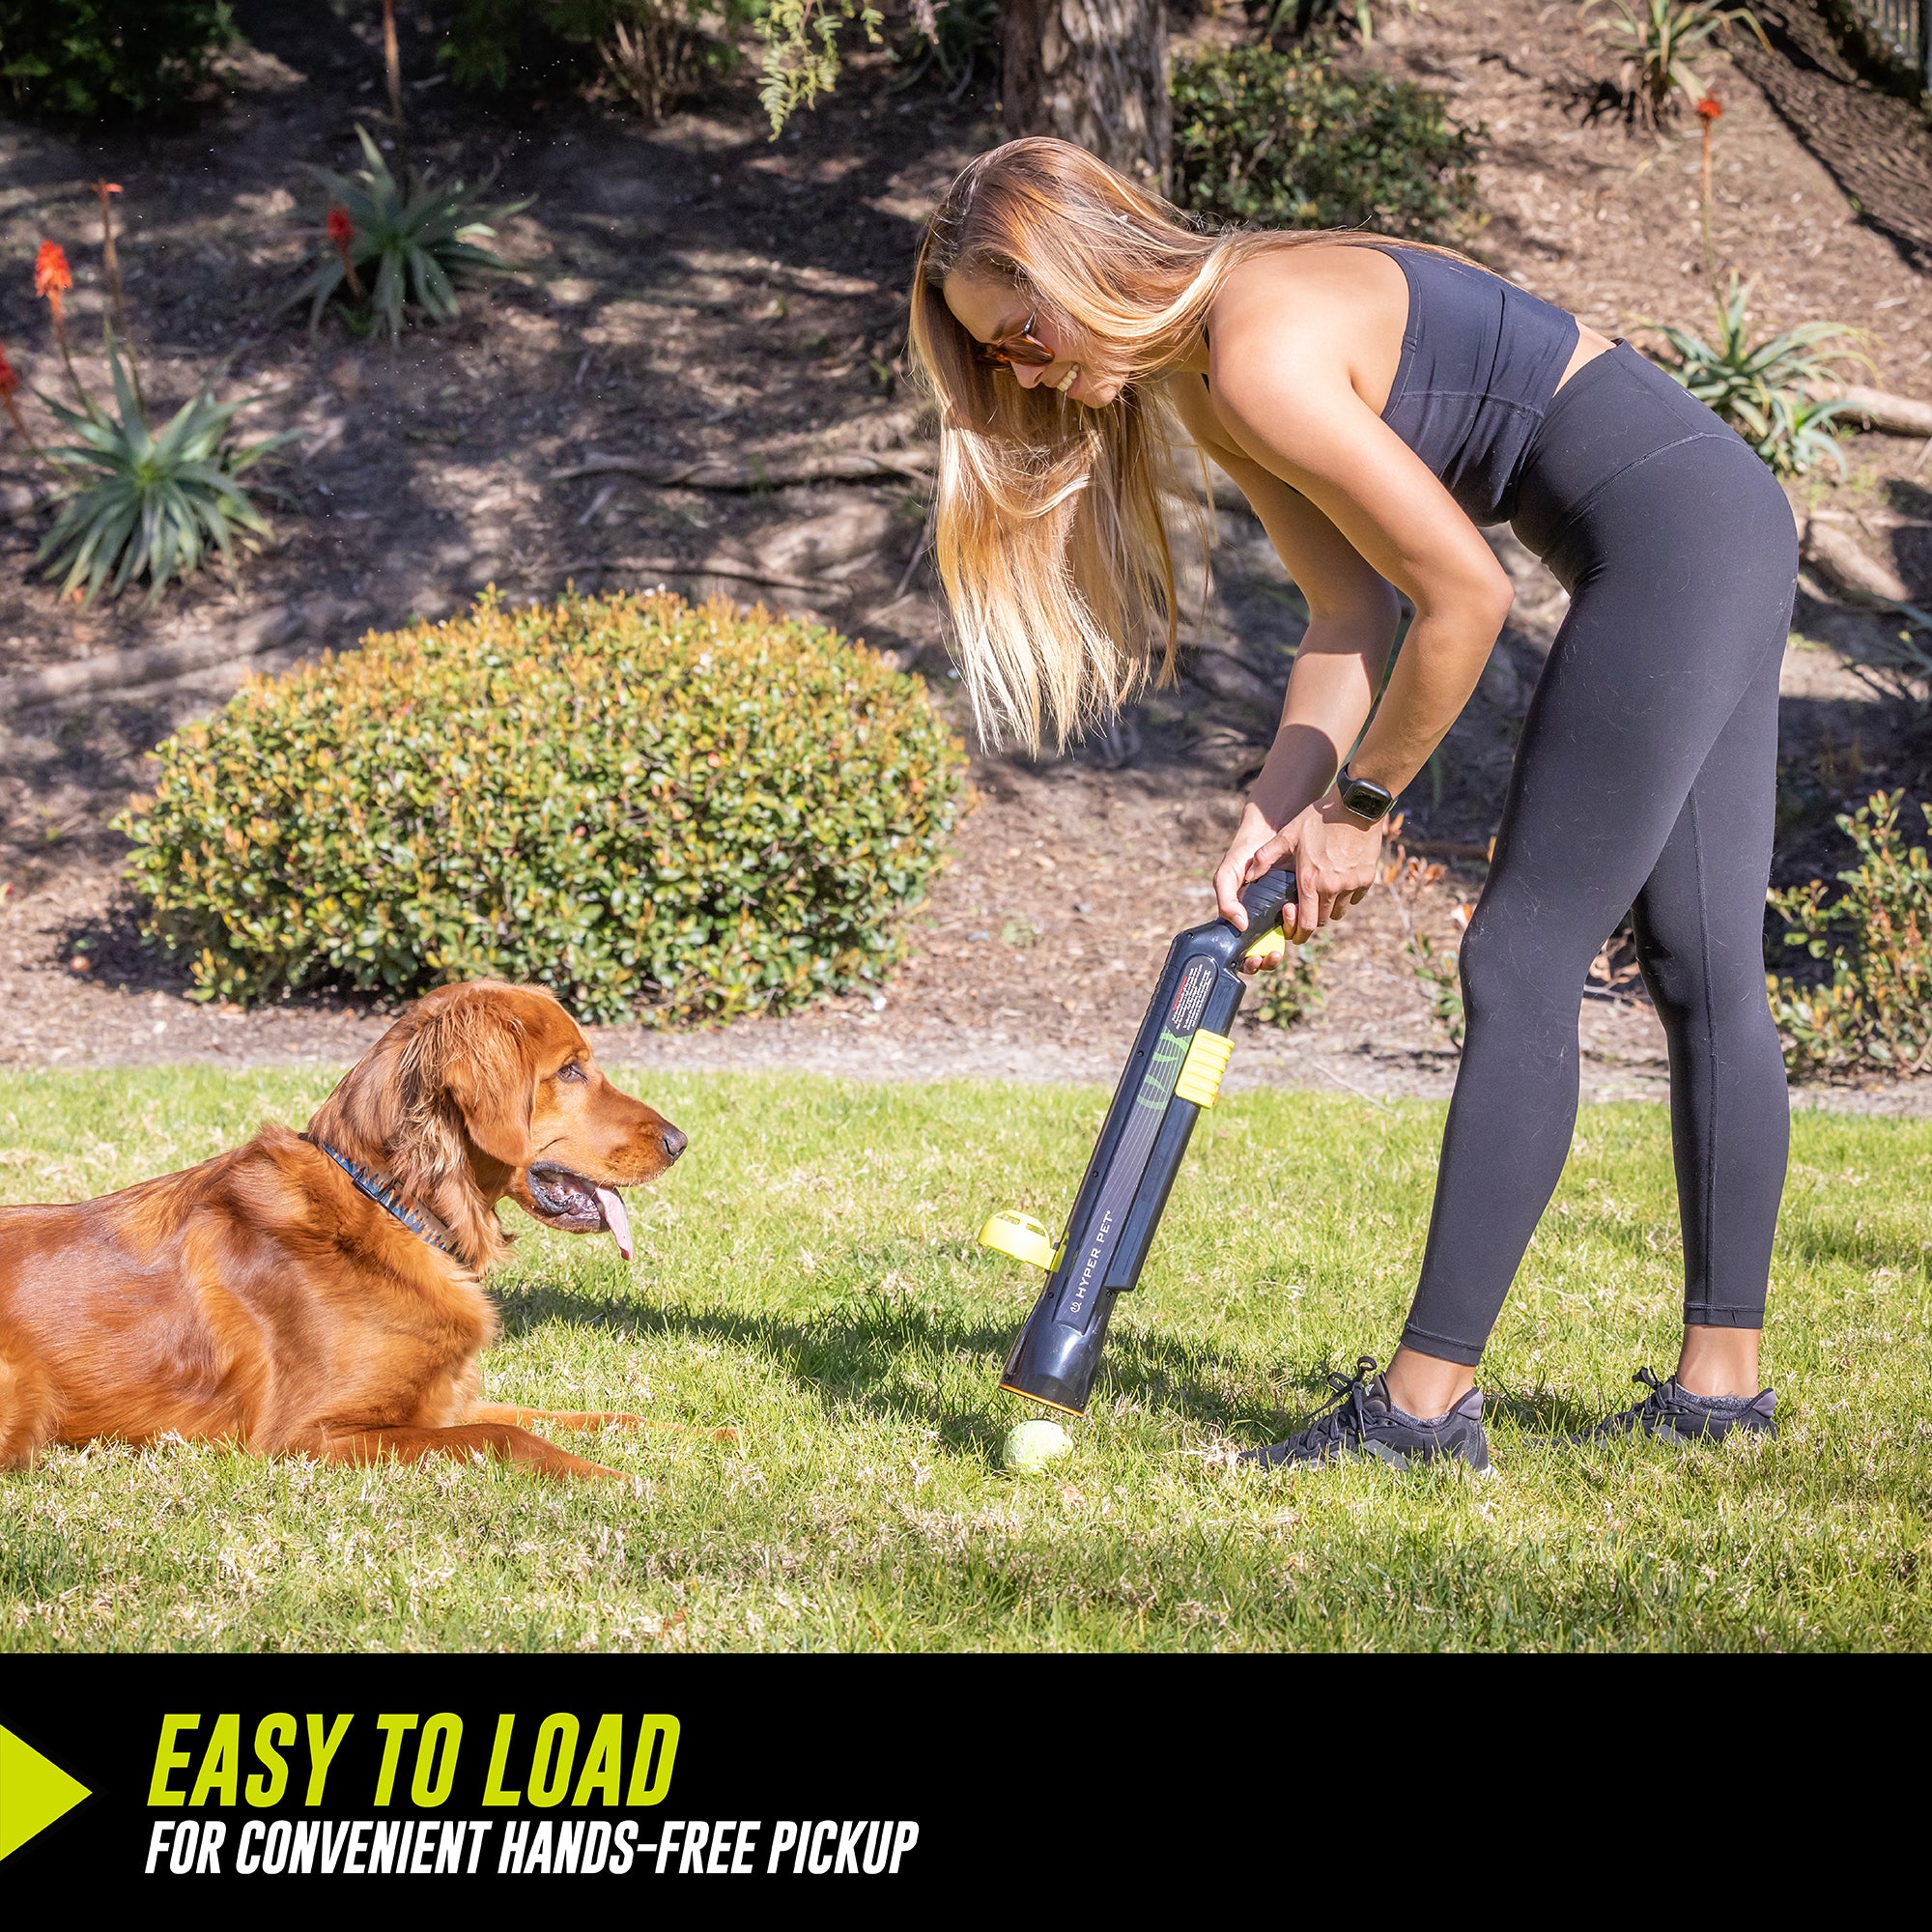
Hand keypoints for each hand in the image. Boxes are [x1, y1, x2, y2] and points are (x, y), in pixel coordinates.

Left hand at [1214, 791, 1382, 943]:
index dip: (1299, 933)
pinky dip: (1347, 896)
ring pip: (1339, 911)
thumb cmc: (1319, 819)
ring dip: (1329, 908)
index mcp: (1309, 882)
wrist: (1356, 806)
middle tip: (1306, 907)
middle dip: (1312, 918)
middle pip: (1322, 921)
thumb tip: (1250, 875)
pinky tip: (1339, 881)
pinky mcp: (1367, 878)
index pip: (1306, 924)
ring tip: (1322, 892)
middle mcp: (1332, 888)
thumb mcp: (1288, 835)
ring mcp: (1352, 884)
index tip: (1295, 931)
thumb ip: (1266, 856)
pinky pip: (1355, 898)